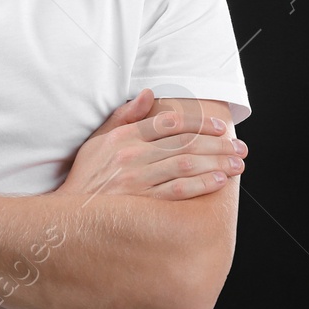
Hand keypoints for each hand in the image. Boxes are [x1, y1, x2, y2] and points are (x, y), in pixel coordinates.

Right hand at [56, 88, 246, 199]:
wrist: (70, 215)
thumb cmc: (86, 176)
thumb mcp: (98, 140)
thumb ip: (124, 116)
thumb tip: (148, 93)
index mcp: (124, 137)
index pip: (169, 123)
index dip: (200, 123)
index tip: (221, 127)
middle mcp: (132, 156)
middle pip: (184, 143)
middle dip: (217, 144)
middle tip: (239, 146)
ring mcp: (137, 180)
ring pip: (186, 165)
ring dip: (216, 163)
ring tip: (237, 163)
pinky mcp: (142, 203)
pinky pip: (178, 191)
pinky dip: (201, 184)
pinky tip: (219, 181)